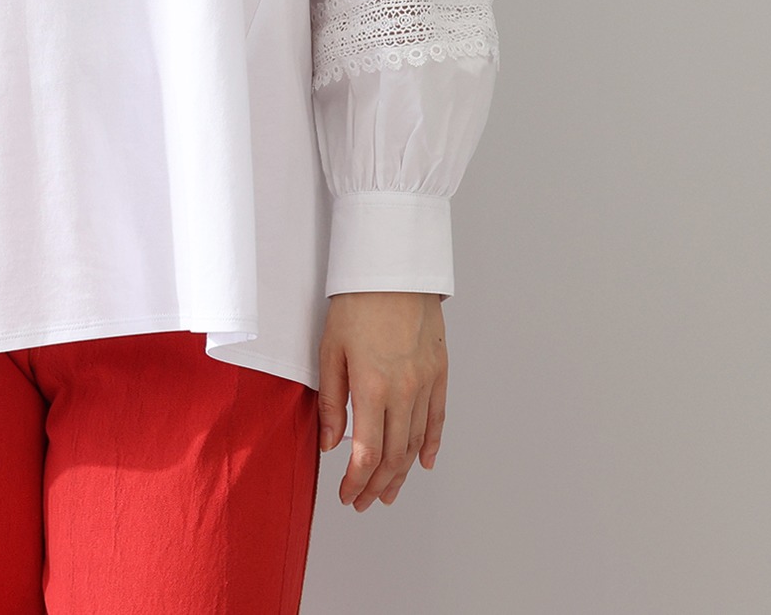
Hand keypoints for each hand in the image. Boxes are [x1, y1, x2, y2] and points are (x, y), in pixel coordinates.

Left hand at [317, 291, 446, 510]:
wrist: (393, 268)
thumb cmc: (356, 303)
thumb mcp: (330, 350)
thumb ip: (331, 401)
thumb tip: (330, 445)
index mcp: (372, 387)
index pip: (367, 453)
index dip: (356, 481)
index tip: (346, 495)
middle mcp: (404, 391)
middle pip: (394, 455)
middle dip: (377, 485)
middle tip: (363, 502)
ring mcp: (426, 382)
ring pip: (416, 442)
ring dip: (402, 473)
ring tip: (388, 492)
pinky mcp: (440, 371)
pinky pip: (438, 418)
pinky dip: (431, 445)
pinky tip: (424, 463)